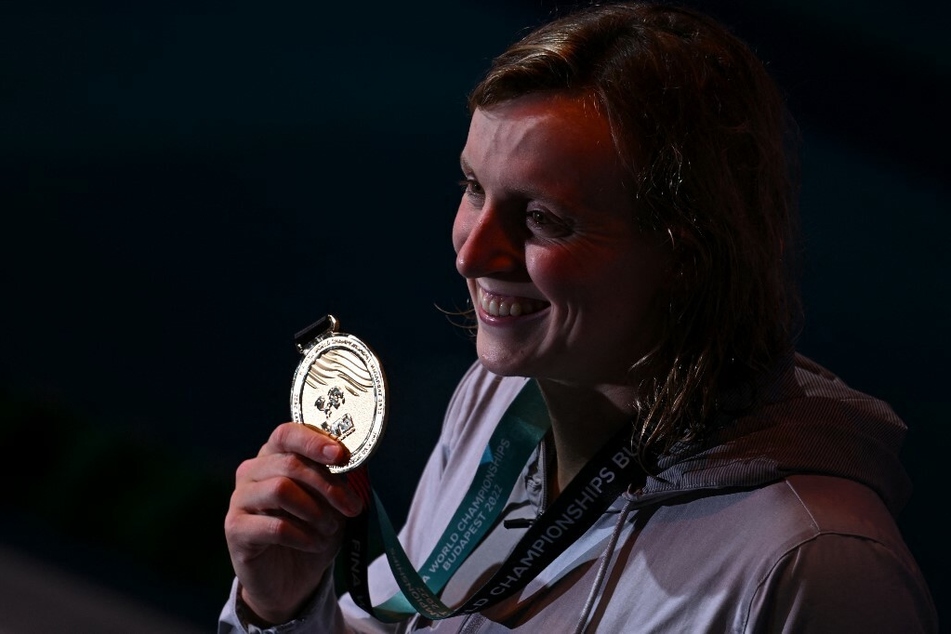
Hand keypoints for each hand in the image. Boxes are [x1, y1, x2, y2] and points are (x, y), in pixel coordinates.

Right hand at [224, 422, 364, 624]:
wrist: (292, 579)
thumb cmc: (312, 531)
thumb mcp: (332, 502)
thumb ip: (337, 478)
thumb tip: (352, 461)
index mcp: (274, 455)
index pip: (287, 434)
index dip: (314, 441)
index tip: (341, 455)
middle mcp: (251, 471)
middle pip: (291, 464)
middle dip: (328, 486)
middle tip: (350, 507)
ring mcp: (240, 499)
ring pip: (281, 489)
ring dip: (314, 511)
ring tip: (329, 528)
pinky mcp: (235, 529)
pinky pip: (274, 526)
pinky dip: (303, 535)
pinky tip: (315, 543)